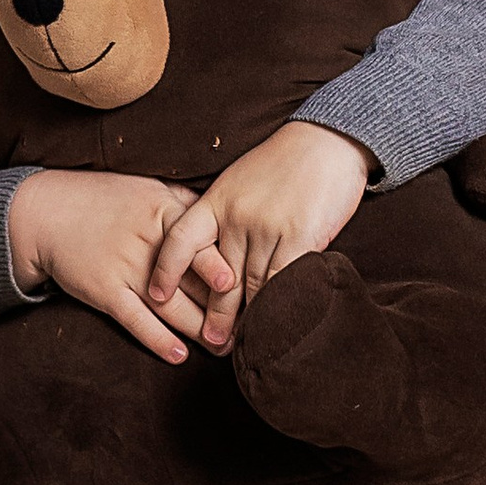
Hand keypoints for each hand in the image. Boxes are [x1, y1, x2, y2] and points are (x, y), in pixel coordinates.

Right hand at [5, 170, 233, 365]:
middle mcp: (148, 240)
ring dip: (200, 331)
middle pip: (195, 282)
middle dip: (224, 310)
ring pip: (172, 307)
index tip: (255, 288)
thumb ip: (187, 204)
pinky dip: (159, 339)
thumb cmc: (107, 199)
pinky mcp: (103, 291)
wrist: (48, 212)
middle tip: (250, 329)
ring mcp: (125, 267)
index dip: (231, 270)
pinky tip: (180, 355)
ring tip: (224, 347)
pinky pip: (136, 321)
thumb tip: (230, 218)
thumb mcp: (150, 189)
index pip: (207, 244)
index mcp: (165, 212)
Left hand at [149, 121, 371, 351]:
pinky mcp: (298, 237)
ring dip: (248, 320)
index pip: (179, 240)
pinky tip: (277, 323)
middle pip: (218, 277)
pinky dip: (279, 307)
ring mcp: (266, 228)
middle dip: (215, 314)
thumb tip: (218, 262)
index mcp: (216, 201)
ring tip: (244, 344)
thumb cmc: (286, 164)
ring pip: (251, 286)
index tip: (156, 298)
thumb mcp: (243, 183)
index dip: (166, 271)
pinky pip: (282, 282)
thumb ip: (227, 217)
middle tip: (212, 343)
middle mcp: (235, 216)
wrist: (328, 140)